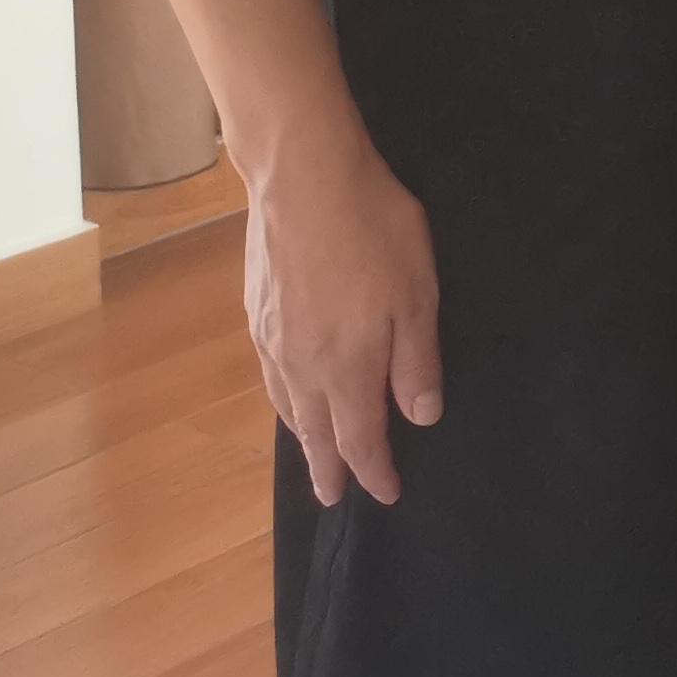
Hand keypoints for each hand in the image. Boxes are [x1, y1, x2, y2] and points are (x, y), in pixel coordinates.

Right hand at [243, 131, 440, 508]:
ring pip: (288, 407)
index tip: (387, 494)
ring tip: (312, 456)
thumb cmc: (373, 232)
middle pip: (316, 433)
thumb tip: (420, 419)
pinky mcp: (256, 313)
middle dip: (330, 469)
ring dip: (303, 438)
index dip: (374, 471)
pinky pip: (270, 377)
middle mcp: (302, 367)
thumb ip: (416, 361)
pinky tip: (286, 396)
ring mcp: (272, 340)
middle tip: (333, 498)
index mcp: (346, 368)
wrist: (303, 178)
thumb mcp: (417, 294)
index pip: (361, 438)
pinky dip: (282, 401)